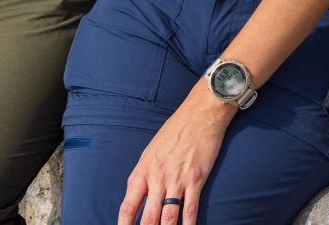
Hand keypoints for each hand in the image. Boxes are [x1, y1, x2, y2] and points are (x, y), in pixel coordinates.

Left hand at [118, 86, 234, 224]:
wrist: (200, 114)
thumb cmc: (175, 130)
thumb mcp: (151, 151)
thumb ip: (143, 174)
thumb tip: (136, 195)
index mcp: (143, 171)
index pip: (128, 206)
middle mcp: (157, 178)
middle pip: (148, 217)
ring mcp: (177, 180)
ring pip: (168, 217)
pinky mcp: (196, 179)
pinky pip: (190, 208)